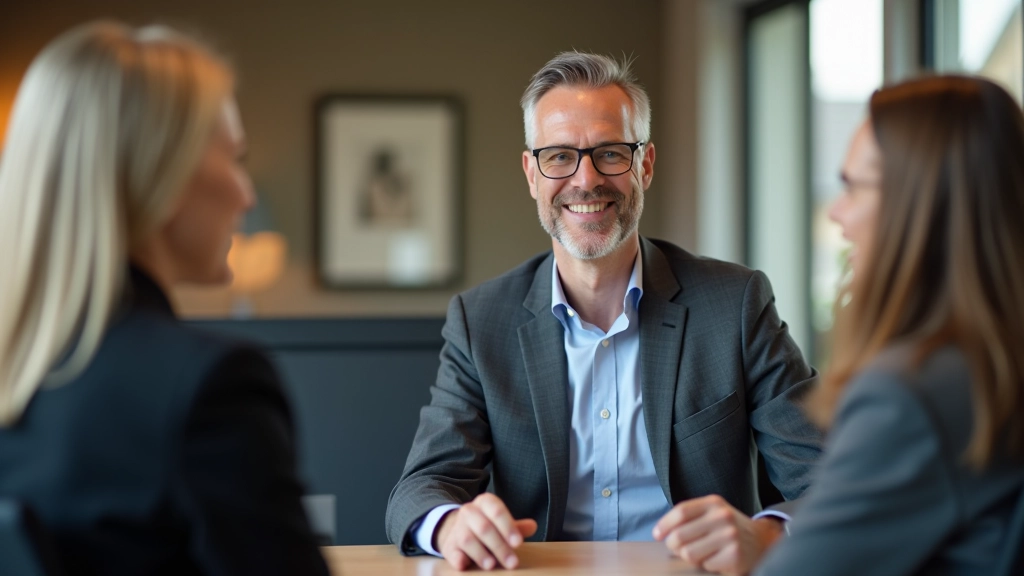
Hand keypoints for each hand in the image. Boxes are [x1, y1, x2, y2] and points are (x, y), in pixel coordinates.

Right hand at [435, 493, 537, 570]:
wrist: (457, 529)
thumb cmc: (487, 526)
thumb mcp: (502, 523)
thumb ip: (516, 526)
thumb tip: (533, 526)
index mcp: (485, 502)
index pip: (496, 511)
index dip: (508, 527)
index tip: (518, 543)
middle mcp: (469, 512)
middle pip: (484, 528)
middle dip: (499, 546)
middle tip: (512, 562)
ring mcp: (457, 528)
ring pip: (467, 539)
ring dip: (480, 553)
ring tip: (492, 565)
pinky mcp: (449, 545)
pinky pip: (452, 551)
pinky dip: (458, 558)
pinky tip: (465, 564)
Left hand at [652, 495, 783, 574]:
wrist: (763, 540)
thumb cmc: (729, 528)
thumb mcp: (713, 512)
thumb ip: (690, 517)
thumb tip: (661, 533)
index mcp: (714, 503)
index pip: (681, 512)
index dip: (664, 525)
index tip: (657, 535)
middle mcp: (722, 517)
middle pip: (680, 536)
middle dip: (674, 546)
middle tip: (680, 548)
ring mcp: (730, 536)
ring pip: (689, 553)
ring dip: (691, 557)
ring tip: (702, 553)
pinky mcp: (735, 556)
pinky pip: (705, 566)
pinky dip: (708, 566)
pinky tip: (718, 559)